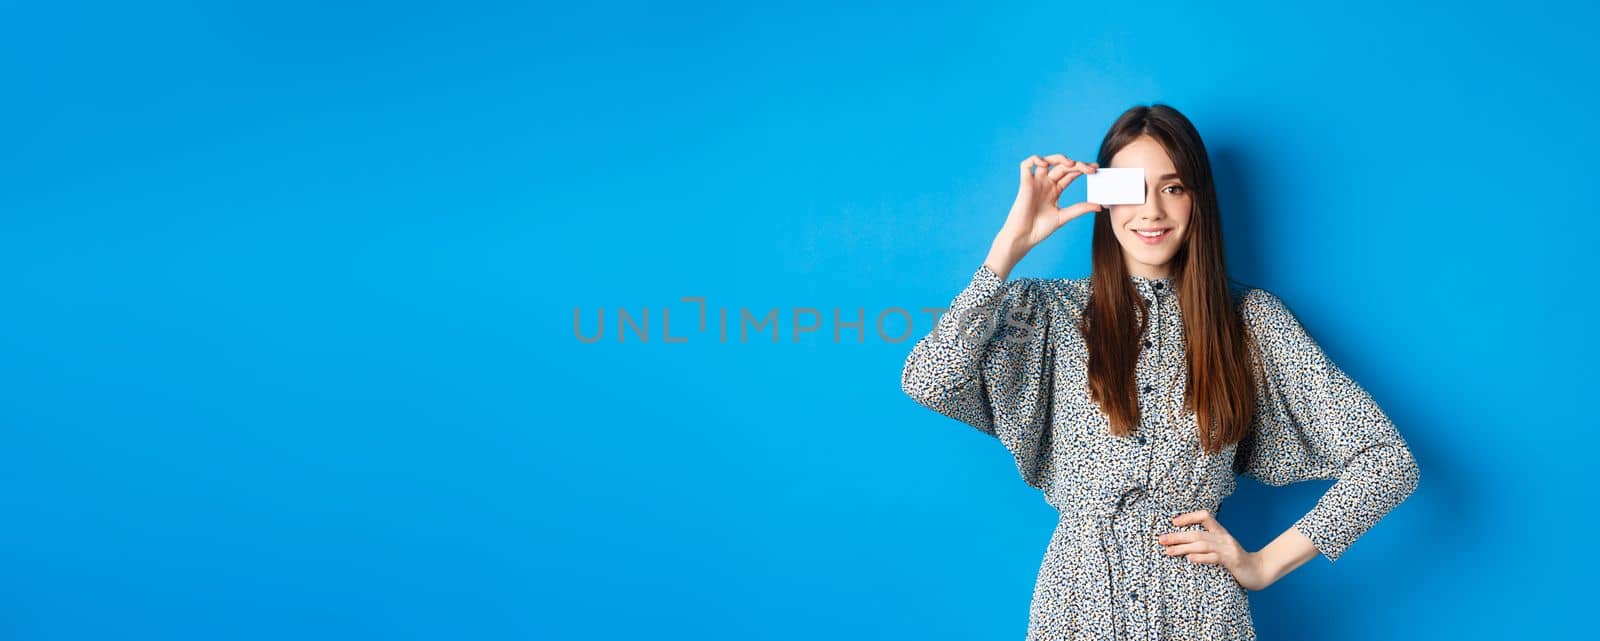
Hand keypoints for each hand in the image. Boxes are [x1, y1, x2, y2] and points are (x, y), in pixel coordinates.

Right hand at [987, 154, 1103, 276]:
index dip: (1083, 169)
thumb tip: (1099, 206)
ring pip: (1047, 161)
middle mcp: (1046, 184)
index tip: (1095, 169)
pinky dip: (1035, 159)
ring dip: (1060, 158)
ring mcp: (1035, 182)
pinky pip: (1027, 165)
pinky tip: (1045, 163)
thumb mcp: (1064, 216)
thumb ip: (1080, 209)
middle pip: (1063, 166)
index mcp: (1055, 190)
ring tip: (1071, 164)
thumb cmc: (1040, 229)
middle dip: (1078, 165)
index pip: (1071, 174)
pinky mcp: (1025, 183)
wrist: (1024, 237)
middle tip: (1091, 169)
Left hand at [1157, 510, 1275, 591]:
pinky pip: (1214, 558)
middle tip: (1161, 540)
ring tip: (1168, 551)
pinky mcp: (1232, 561)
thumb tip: (1185, 544)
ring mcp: (1228, 549)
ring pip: (1202, 545)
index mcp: (1221, 532)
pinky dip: (1200, 558)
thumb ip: (1208, 544)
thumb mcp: (1222, 548)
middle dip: (1177, 536)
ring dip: (1183, 548)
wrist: (1260, 571)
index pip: (1205, 516)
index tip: (1173, 522)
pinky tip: (1189, 559)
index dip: (1189, 517)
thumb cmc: (1237, 561)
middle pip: (1197, 533)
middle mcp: (1223, 538)